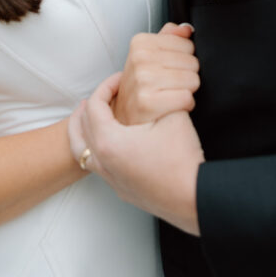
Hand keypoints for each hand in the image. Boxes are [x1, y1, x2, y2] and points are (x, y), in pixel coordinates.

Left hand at [69, 74, 204, 234]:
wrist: (194, 198)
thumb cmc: (182, 159)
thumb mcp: (171, 114)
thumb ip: (156, 96)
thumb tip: (154, 85)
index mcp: (108, 142)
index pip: (94, 106)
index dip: (106, 86)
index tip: (120, 79)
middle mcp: (103, 163)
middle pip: (81, 128)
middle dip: (90, 106)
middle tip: (103, 94)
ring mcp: (111, 179)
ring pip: (82, 151)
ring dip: (84, 130)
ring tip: (91, 117)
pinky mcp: (122, 190)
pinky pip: (97, 165)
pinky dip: (96, 148)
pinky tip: (113, 142)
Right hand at [113, 22, 199, 124]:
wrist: (125, 117)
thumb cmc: (140, 86)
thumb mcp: (149, 55)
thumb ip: (169, 37)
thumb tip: (186, 28)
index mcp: (140, 43)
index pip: (188, 44)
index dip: (184, 58)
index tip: (170, 68)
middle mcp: (139, 59)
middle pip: (193, 62)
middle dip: (187, 75)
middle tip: (170, 83)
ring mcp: (142, 80)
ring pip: (192, 80)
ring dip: (187, 90)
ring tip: (171, 93)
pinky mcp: (147, 102)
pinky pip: (187, 98)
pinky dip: (186, 104)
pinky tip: (173, 105)